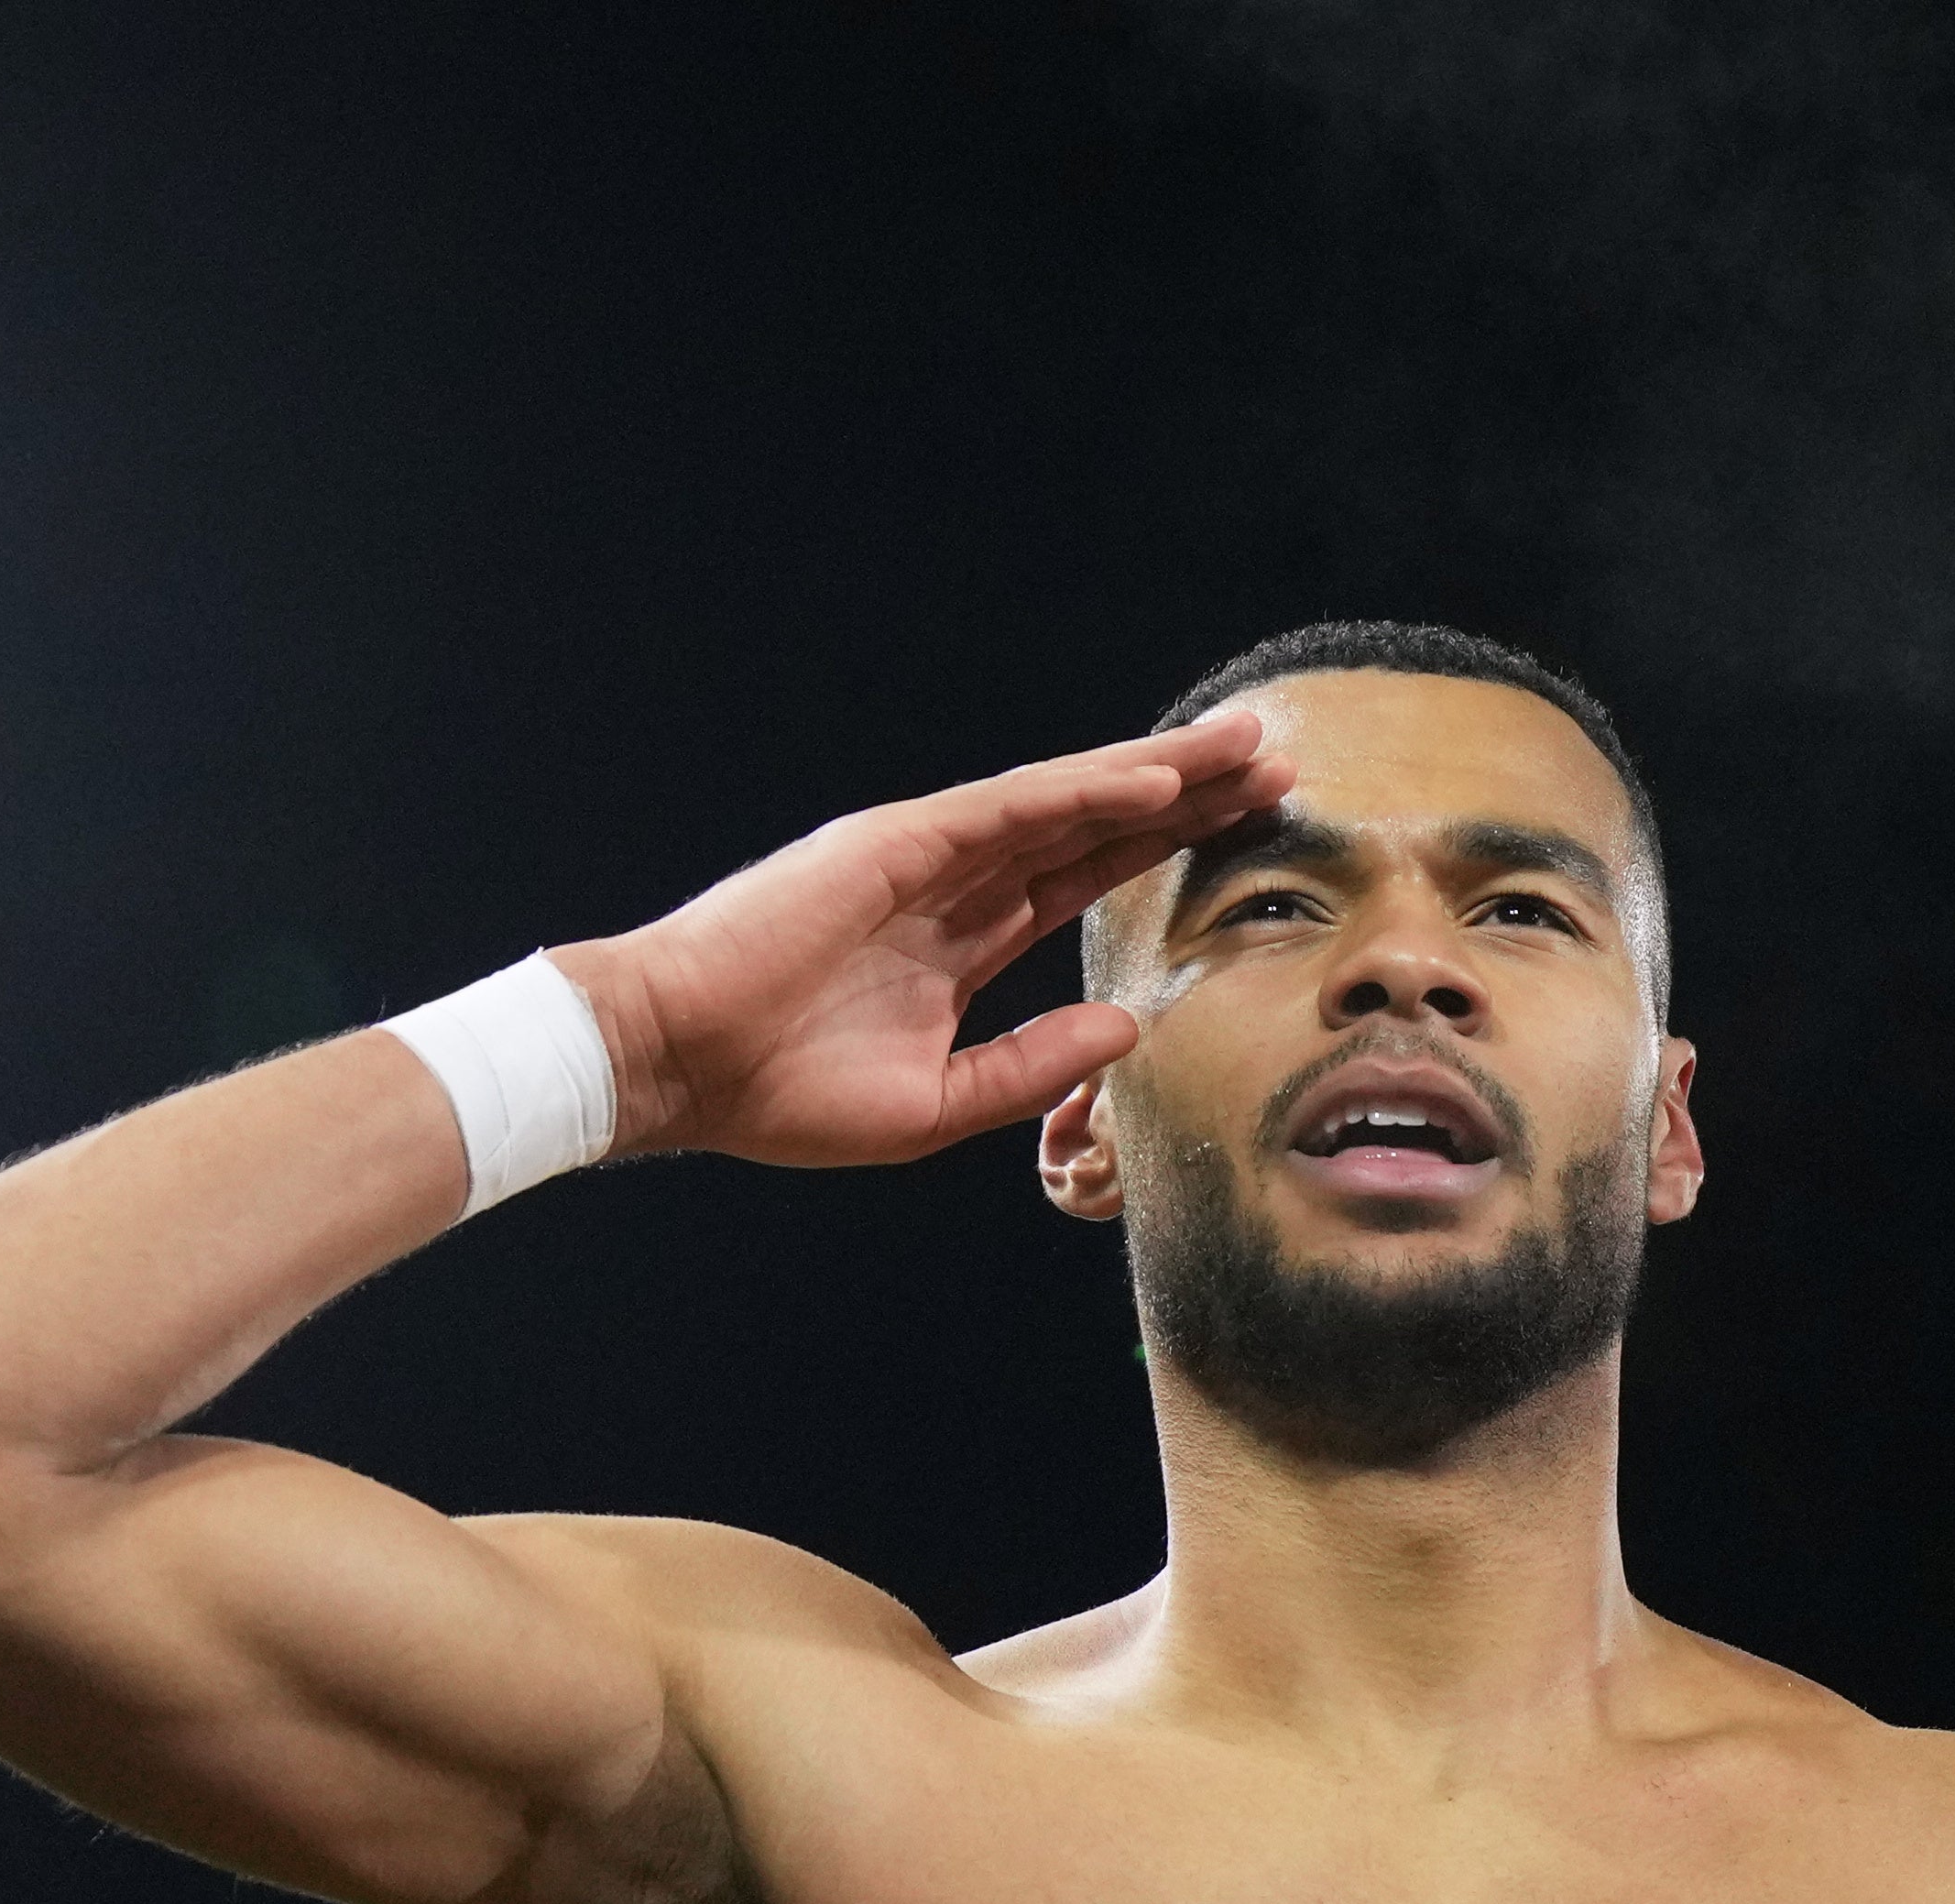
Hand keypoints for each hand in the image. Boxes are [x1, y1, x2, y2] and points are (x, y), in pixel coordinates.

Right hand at [558, 710, 1285, 1164]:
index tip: (1245, 833)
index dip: (1161, 853)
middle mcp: (952, 885)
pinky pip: (1012, 810)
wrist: (679, 1063)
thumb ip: (1032, 1064)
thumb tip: (1127, 1027)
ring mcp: (925, 856)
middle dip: (1186, 794)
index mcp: (960, 945)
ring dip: (1158, 772)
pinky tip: (1157, 779)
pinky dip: (1086, 791)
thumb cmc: (780, 1093)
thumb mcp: (935, 1104)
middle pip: (1094, 825)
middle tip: (1276, 761)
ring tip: (1244, 748)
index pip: (1084, 882)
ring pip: (1068, 800)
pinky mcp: (895, 843)